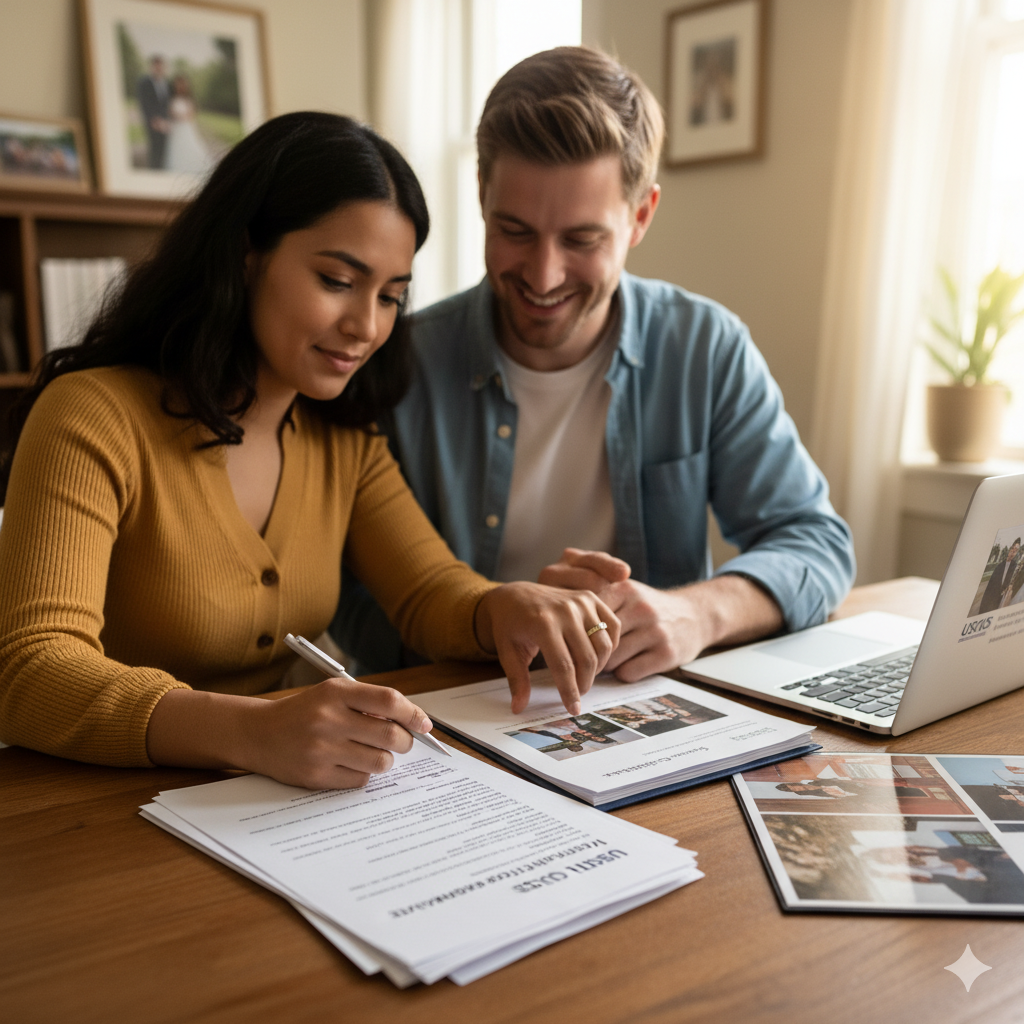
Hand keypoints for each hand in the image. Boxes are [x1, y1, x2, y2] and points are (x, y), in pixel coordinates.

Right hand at [147, 680, 435, 789]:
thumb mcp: (332, 693)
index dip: (413, 714)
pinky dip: (363, 774)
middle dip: (404, 741)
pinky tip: (350, 764)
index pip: (389, 701)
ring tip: (372, 752)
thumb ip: (368, 702)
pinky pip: (360, 781)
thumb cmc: (304, 712)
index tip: (424, 724)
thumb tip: (412, 721)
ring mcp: (321, 750)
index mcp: (336, 693)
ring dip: (385, 760)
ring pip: (380, 762)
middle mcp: (328, 719)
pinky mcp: (316, 776)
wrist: (258, 733)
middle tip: (400, 741)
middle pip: (391, 735)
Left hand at [473, 582, 619, 715]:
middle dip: (584, 683)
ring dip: (598, 667)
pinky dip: (610, 645)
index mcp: (542, 623)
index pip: (563, 666)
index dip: (570, 691)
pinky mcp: (591, 597)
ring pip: (603, 645)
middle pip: (587, 659)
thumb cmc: (510, 626)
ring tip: (584, 676)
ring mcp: (581, 601)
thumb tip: (519, 708)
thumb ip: (517, 680)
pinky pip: (613, 626)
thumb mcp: (508, 652)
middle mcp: (565, 610)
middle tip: (578, 694)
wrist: (515, 595)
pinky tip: (596, 656)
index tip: (573, 709)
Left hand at [539, 548, 782, 681]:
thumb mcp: (624, 586)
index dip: (573, 626)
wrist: (696, 615)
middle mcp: (641, 607)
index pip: (586, 610)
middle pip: (596, 638)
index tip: (566, 635)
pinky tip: (624, 667)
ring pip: (611, 659)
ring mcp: (655, 631)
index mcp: (625, 587)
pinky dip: (622, 673)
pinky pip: (629, 673)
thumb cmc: (647, 605)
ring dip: (603, 665)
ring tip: (601, 662)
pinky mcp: (666, 654)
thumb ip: (591, 581)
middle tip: (580, 656)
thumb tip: (558, 583)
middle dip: (585, 650)